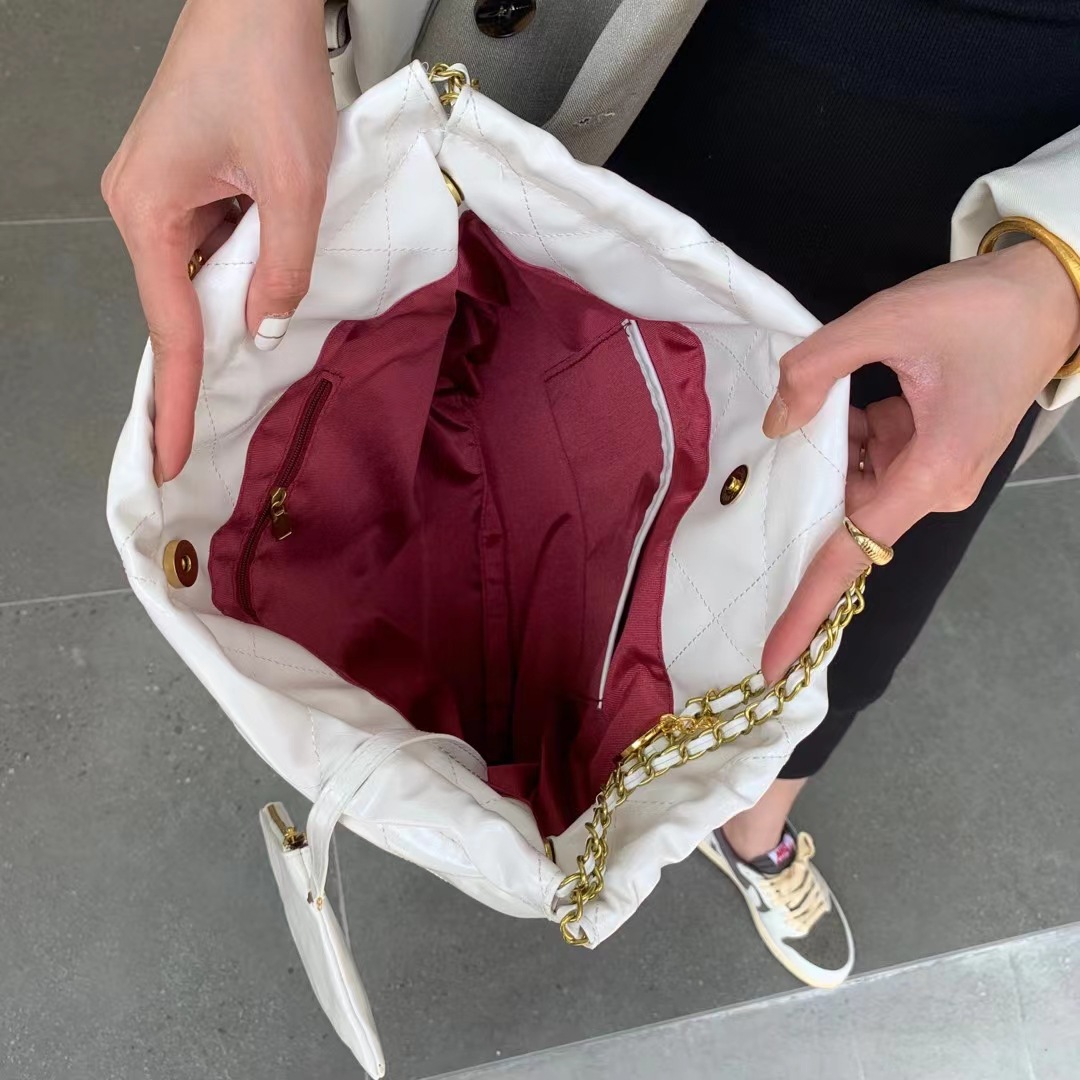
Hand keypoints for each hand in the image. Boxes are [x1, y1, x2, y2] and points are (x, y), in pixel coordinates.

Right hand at [102, 0, 335, 482]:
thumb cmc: (268, 73)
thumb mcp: (293, 185)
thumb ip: (283, 268)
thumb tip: (264, 330)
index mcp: (150, 212)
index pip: (171, 330)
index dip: (178, 401)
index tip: (171, 459)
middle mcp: (142, 208)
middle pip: (177, 308)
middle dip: (202, 369)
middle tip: (203, 444)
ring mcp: (163, 193)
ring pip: (199, 280)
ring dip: (232, 315)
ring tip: (253, 367)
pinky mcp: (189, 181)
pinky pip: (213, 249)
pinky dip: (241, 277)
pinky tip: (268, 297)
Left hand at [762, 239, 1079, 680]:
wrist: (1048, 292)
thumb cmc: (979, 309)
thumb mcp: (886, 320)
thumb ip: (817, 368)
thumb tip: (775, 423)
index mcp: (931, 473)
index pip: (851, 554)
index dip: (806, 608)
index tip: (772, 660)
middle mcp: (935, 489)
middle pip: (846, 514)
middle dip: (808, 486)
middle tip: (785, 432)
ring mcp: (937, 476)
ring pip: (856, 484)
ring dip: (834, 447)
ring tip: (841, 391)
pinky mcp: (936, 457)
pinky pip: (875, 463)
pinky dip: (854, 437)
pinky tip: (857, 398)